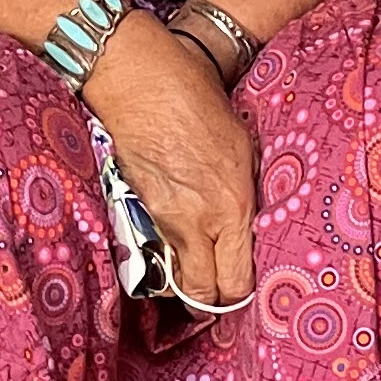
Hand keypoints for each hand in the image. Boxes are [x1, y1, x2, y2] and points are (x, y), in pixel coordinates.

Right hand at [81, 10, 256, 309]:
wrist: (141, 78)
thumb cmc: (197, 99)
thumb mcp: (241, 146)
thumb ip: (243, 193)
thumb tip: (245, 223)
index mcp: (231, 206)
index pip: (235, 281)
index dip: (240, 297)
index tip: (244, 294)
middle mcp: (196, 221)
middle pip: (200, 293)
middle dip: (209, 302)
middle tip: (218, 297)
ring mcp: (162, 217)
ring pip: (175, 272)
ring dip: (186, 276)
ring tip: (198, 269)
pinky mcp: (136, 206)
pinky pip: (157, 243)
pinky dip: (167, 249)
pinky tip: (176, 233)